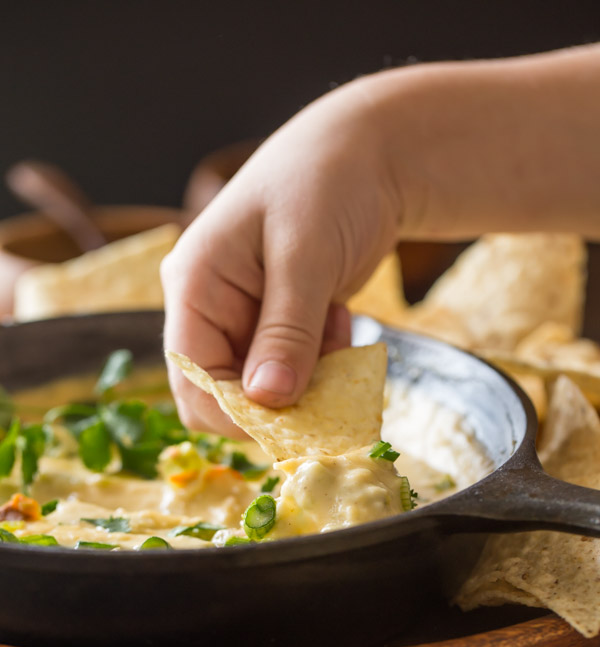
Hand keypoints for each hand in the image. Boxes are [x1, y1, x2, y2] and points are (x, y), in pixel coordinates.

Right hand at [162, 78, 400, 434]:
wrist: (372, 154)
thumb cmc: (328, 183)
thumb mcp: (304, 258)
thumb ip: (286, 332)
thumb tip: (267, 400)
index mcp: (194, 283)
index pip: (192, 374)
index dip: (235, 410)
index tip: (291, 424)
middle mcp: (209, 305)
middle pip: (220, 389)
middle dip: (272, 401)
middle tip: (323, 391)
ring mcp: (242, 315)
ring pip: (259, 386)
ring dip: (303, 381)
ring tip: (337, 338)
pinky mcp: (276, 321)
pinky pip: (288, 368)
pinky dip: (319, 363)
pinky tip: (339, 322)